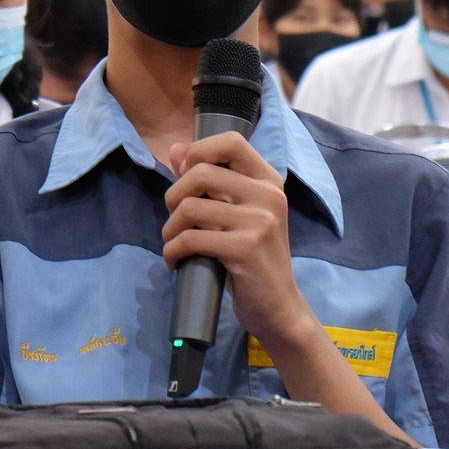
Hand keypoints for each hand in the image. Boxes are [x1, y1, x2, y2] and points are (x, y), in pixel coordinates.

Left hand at [162, 131, 314, 347]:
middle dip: (174, 196)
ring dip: (170, 229)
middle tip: (174, 220)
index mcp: (268, 181)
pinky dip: (173, 251)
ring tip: (174, 243)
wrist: (278, 306)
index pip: (231, 142)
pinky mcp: (245, 248)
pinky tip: (175, 262)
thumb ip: (209, 182)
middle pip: (201, 172)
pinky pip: (191, 239)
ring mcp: (259, 221)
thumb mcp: (237, 215)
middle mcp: (268, 195)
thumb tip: (175, 149)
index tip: (185, 175)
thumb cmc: (253, 258)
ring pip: (190, 208)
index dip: (199, 151)